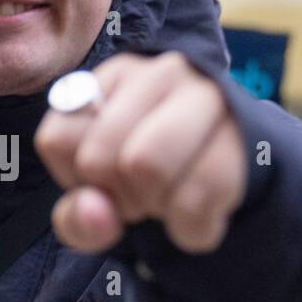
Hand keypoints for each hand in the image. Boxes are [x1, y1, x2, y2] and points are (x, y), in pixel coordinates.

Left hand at [34, 51, 247, 254]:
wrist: (237, 168)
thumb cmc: (151, 178)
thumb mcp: (102, 197)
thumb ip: (78, 218)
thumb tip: (98, 214)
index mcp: (109, 79)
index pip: (57, 139)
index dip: (76, 180)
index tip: (104, 182)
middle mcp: (158, 73)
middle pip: (100, 157)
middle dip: (117, 198)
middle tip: (141, 198)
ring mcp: (205, 95)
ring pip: (147, 166)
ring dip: (154, 208)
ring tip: (168, 201)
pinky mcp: (244, 130)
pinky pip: (198, 196)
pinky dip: (192, 228)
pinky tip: (197, 220)